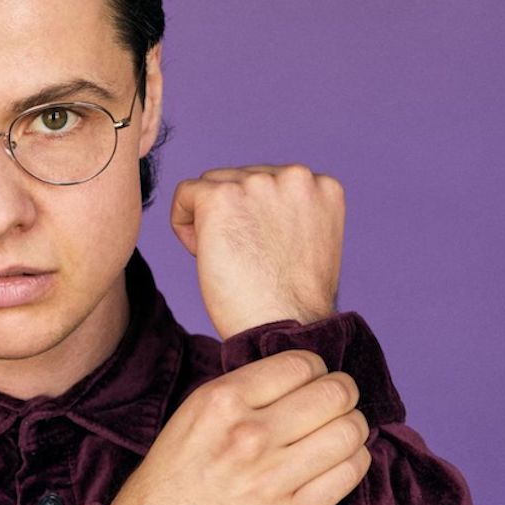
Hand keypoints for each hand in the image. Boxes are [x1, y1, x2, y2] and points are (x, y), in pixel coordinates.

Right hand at [104, 351, 369, 504]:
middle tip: (339, 403)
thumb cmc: (171, 481)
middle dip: (343, 394)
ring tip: (342, 432)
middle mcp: (249, 434)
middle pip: (334, 393)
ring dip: (353, 428)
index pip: (301, 364)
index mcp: (221, 401)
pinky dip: (354, 463)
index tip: (315, 381)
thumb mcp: (192, 417)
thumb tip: (296, 374)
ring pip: (349, 431)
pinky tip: (340, 463)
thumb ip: (241, 392)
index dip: (317, 369)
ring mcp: (271, 478)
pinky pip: (348, 475)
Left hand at [170, 164, 345, 336]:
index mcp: (321, 186)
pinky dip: (184, 224)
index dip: (258, 218)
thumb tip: (252, 200)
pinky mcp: (221, 196)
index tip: (265, 253)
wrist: (283, 329)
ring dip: (211, 220)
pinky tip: (201, 254)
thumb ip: (290, 210)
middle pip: (240, 179)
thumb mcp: (307, 241)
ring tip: (229, 260)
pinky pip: (185, 194)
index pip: (271, 182)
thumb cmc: (292, 301)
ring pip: (212, 185)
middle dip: (235, 215)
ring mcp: (258, 183)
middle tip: (245, 261)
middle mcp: (295, 176)